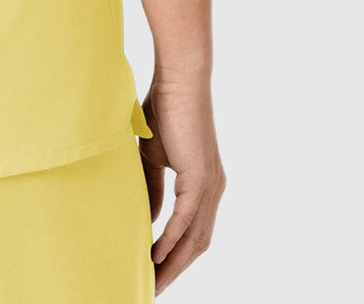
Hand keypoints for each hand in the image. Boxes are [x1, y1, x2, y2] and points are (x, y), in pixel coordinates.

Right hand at [139, 75, 226, 293]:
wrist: (178, 79)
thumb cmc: (164, 109)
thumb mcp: (153, 156)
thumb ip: (152, 187)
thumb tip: (150, 220)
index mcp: (204, 185)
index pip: (193, 233)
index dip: (176, 256)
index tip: (155, 274)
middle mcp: (213, 190)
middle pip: (197, 245)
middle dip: (175, 270)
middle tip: (152, 289)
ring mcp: (210, 185)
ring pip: (194, 238)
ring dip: (173, 264)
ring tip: (152, 281)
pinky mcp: (200, 177)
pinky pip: (186, 219)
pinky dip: (172, 240)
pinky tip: (156, 255)